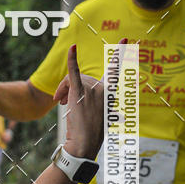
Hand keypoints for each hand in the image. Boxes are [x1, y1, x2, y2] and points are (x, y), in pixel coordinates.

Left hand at [53, 43, 126, 159]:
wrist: (84, 143)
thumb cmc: (91, 132)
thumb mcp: (100, 114)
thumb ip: (99, 104)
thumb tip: (102, 108)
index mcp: (110, 92)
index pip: (115, 71)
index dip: (119, 54)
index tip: (124, 40)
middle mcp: (103, 89)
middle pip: (81, 77)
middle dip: (68, 87)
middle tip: (60, 101)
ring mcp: (92, 90)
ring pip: (71, 79)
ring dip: (62, 89)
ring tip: (60, 103)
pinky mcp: (79, 92)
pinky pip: (74, 72)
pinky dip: (72, 59)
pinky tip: (73, 48)